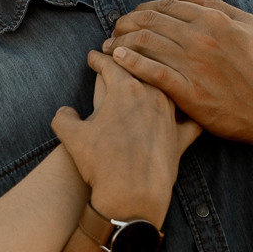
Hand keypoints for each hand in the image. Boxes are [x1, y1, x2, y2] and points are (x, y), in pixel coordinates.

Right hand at [50, 52, 200, 222]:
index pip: (110, 62)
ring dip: (156, 80)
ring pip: (166, 85)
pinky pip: (188, 118)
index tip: (93, 56)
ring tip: (147, 81)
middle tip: (120, 57)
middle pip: (142, 67)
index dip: (98, 57)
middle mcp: (153, 95)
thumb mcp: (70, 137)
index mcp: (125, 89)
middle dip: (130, 61)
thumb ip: (63, 118)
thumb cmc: (100, 164)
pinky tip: (184, 112)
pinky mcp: (182, 137)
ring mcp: (171, 115)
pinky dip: (186, 112)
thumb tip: (64, 112)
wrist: (132, 195)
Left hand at [106, 0, 252, 146]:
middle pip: (149, 22)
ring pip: (145, 43)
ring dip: (120, 42)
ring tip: (107, 48)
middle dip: (124, 23)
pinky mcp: (188, 90)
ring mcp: (193, 64)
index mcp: (212, 19)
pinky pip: (151, 72)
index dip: (142, 9)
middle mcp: (200, 38)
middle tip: (113, 31)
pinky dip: (130, 63)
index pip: (165, 6)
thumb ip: (208, 1)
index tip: (130, 17)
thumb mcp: (243, 24)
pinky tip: (116, 60)